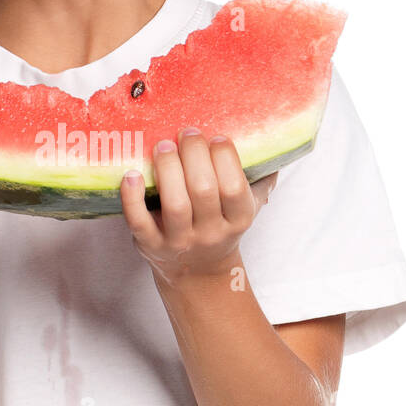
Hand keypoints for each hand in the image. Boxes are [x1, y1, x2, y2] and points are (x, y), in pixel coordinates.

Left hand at [119, 128, 276, 285]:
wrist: (197, 272)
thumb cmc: (220, 226)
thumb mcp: (246, 208)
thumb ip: (259, 179)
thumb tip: (273, 144)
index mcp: (238, 219)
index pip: (234, 187)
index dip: (224, 157)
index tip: (214, 137)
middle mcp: (211, 233)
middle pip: (203, 190)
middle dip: (194, 154)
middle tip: (186, 133)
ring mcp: (180, 241)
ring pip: (175, 204)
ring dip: (168, 169)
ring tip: (163, 145)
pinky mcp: (151, 245)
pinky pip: (139, 222)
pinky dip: (132, 198)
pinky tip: (131, 175)